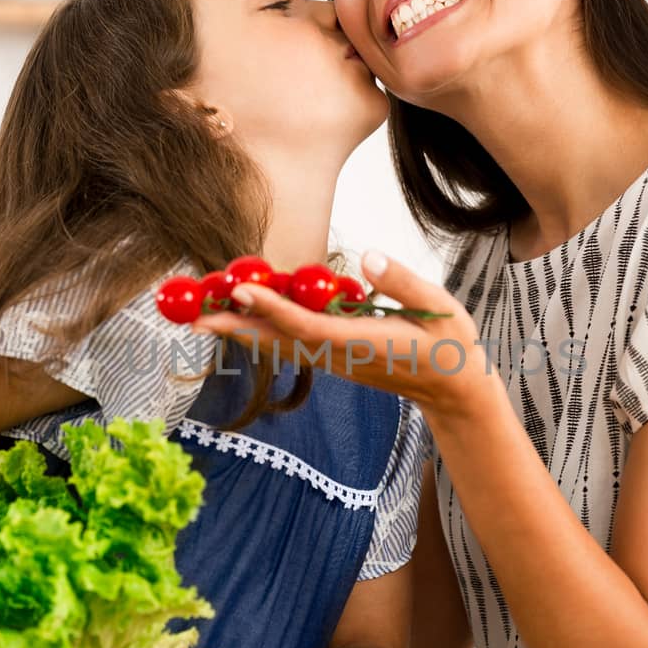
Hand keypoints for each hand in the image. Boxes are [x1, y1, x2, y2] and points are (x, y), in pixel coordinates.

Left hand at [193, 251, 490, 417]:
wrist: (454, 391)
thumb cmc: (452, 346)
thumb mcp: (439, 307)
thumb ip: (402, 281)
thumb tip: (366, 257)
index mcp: (364, 343)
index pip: (308, 326)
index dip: (272, 310)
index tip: (240, 292)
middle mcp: (342, 356)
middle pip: (279, 341)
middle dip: (236, 329)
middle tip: (193, 317)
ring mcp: (336, 361)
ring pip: (280, 345)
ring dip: (241, 331)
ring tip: (202, 316)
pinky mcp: (335, 359)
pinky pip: (292, 344)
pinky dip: (263, 331)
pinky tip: (243, 318)